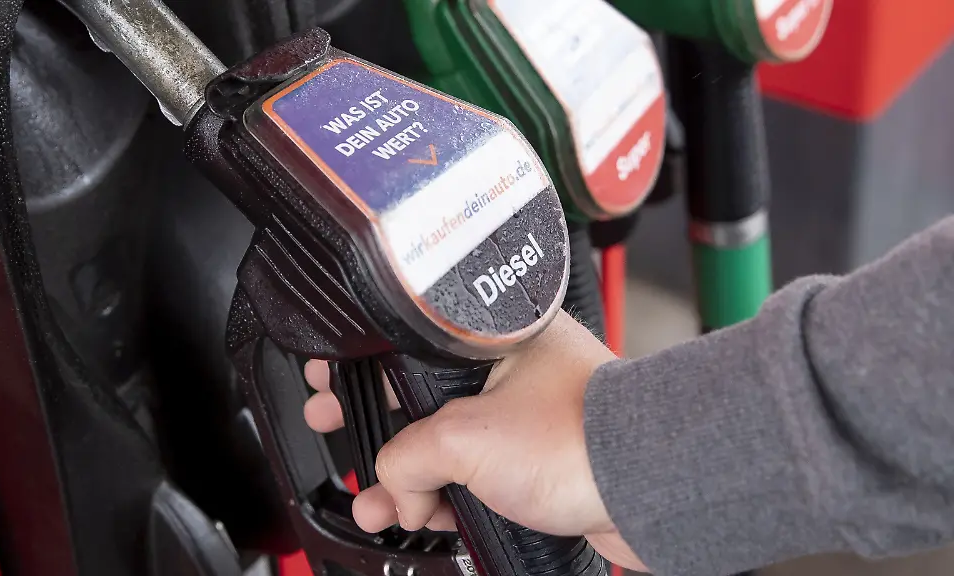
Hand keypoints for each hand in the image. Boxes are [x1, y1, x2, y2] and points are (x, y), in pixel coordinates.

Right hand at [303, 312, 646, 571]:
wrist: (647, 489)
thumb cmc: (582, 439)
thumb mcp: (465, 438)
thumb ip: (406, 457)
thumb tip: (391, 484)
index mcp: (494, 336)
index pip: (407, 342)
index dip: (359, 364)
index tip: (326, 379)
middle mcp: (511, 368)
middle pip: (420, 397)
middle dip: (374, 426)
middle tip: (332, 428)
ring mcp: (525, 415)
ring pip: (447, 443)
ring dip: (407, 477)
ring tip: (377, 506)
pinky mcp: (539, 457)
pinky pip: (476, 473)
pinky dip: (448, 494)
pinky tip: (423, 516)